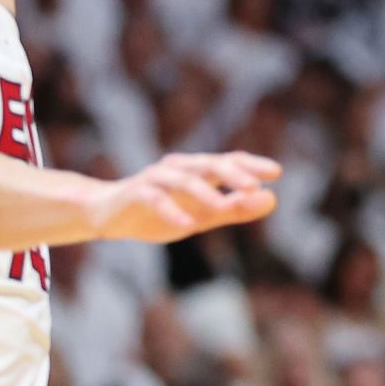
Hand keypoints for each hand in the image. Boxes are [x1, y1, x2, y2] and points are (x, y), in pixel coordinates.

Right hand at [92, 151, 280, 242]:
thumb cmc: (159, 213)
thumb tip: (272, 199)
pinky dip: (170, 210)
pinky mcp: (135, 193)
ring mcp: (155, 178)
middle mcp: (178, 168)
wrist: (107, 215)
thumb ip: (235, 208)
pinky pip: (155, 199)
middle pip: (208, 164)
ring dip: (203, 192)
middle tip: (254, 187)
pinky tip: (185, 224)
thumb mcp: (201, 215)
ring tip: (221, 207)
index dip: (251, 165)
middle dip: (232, 174)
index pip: (228, 161)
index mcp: (196, 170)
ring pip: (183, 180)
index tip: (277, 172)